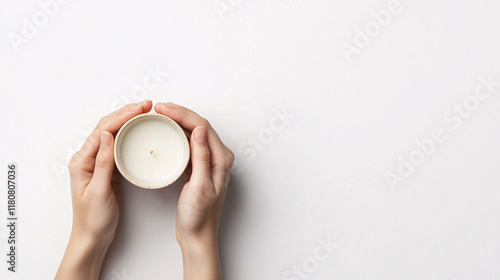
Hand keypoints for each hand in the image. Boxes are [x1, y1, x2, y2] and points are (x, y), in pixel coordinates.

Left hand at [56, 100, 151, 279]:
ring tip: (145, 113)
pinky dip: (129, 135)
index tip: (140, 109)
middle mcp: (87, 158)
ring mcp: (98, 163)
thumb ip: (103, 163)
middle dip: (126, 113)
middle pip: (107, 127)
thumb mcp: (99, 191)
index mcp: (82, 162)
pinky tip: (138, 132)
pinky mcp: (108, 169)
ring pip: (113, 134)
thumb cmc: (93, 219)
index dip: (121, 116)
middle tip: (147, 106)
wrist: (92, 237)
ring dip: (128, 121)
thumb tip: (109, 135)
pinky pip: (118, 146)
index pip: (103, 131)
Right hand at [155, 102, 234, 279]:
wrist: (198, 235)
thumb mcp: (200, 187)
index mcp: (221, 159)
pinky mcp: (199, 167)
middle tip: (158, 108)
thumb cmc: (199, 216)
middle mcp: (218, 157)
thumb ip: (201, 158)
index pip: (203, 127)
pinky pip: (189, 144)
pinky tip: (167, 132)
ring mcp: (209, 162)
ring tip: (160, 115)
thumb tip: (199, 130)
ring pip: (194, 133)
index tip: (164, 109)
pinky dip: (178, 134)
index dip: (183, 114)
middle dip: (179, 113)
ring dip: (178, 121)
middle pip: (199, 126)